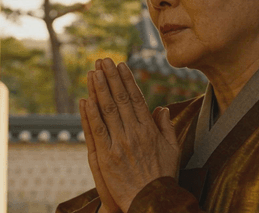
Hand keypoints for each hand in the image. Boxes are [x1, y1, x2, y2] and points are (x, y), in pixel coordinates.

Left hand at [82, 58, 179, 211]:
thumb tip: (162, 108)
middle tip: (104, 60)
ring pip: (107, 111)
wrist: (152, 202)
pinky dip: (90, 114)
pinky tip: (85, 99)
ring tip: (93, 71)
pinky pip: (97, 131)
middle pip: (120, 100)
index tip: (121, 65)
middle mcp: (134, 134)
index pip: (136, 98)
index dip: (127, 80)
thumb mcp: (173, 150)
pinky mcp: (106, 158)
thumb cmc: (163, 177)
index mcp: (149, 130)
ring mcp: (119, 145)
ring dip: (99, 89)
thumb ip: (167, 127)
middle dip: (111, 78)